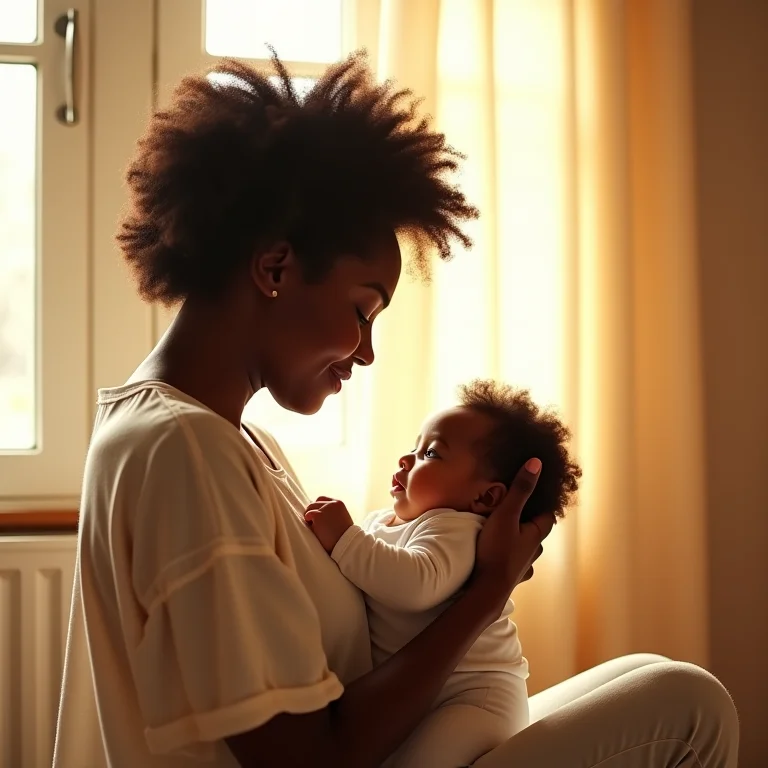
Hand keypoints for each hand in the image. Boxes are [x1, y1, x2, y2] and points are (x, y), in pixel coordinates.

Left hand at [304, 496, 354, 552]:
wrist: (347, 544)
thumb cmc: (343, 536)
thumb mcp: (341, 520)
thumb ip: (332, 513)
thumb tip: (316, 513)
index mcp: (339, 503)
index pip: (322, 499)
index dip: (317, 507)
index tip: (316, 516)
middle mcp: (332, 503)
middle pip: (314, 503)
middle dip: (312, 512)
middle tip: (312, 523)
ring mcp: (324, 508)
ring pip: (309, 509)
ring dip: (310, 518)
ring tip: (316, 529)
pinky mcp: (318, 515)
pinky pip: (308, 516)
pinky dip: (309, 524)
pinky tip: (315, 530)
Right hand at [470, 458, 555, 609]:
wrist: (487, 589)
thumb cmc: (497, 550)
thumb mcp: (507, 514)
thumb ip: (520, 489)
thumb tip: (537, 463)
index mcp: (536, 534)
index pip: (547, 515)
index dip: (542, 504)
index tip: (533, 495)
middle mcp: (534, 550)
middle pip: (536, 531)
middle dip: (528, 521)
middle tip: (513, 510)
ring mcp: (523, 566)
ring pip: (526, 549)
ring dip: (519, 541)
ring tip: (504, 532)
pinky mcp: (511, 578)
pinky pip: (515, 565)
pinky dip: (510, 558)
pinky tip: (500, 557)